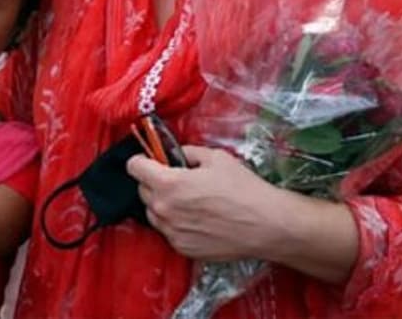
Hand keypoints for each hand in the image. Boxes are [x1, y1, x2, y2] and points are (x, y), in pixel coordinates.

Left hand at [127, 145, 286, 262]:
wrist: (267, 225)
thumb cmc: (244, 189)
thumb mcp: (215, 158)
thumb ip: (187, 153)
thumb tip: (174, 155)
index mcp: (168, 183)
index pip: (133, 167)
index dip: (142, 160)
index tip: (151, 160)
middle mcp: (164, 209)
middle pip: (142, 190)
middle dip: (154, 182)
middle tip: (178, 181)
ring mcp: (171, 232)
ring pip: (154, 213)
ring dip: (164, 204)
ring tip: (190, 202)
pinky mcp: (182, 248)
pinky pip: (169, 231)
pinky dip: (176, 224)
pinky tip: (198, 220)